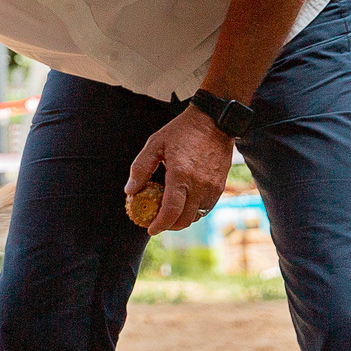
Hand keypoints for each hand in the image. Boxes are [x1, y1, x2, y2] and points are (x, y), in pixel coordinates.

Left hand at [125, 107, 234, 234]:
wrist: (214, 121)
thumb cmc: (181, 131)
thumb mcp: (155, 144)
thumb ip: (140, 168)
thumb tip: (130, 191)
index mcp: (180, 175)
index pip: (170, 212)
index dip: (159, 225)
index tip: (150, 229)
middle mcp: (199, 185)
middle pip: (184, 220)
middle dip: (169, 226)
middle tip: (157, 223)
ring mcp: (212, 187)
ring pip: (197, 216)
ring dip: (182, 219)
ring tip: (169, 213)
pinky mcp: (220, 186)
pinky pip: (206, 208)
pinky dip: (194, 211)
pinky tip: (184, 204)